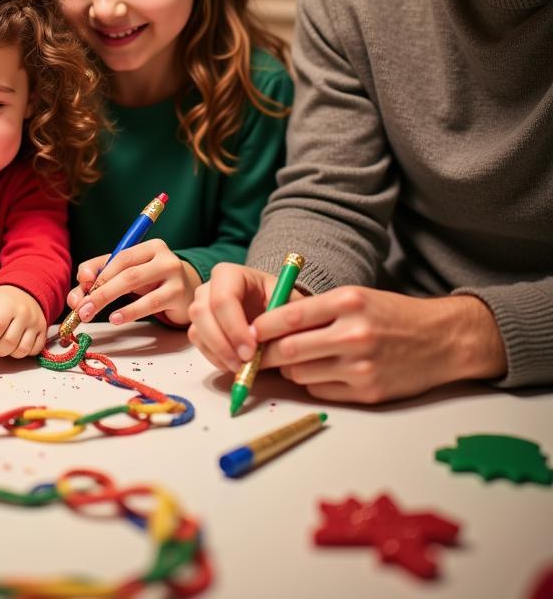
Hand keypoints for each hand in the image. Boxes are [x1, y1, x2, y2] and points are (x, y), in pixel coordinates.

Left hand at [0, 285, 45, 357]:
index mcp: (4, 305)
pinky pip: (33, 351)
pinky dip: (23, 352)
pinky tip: (17, 343)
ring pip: (21, 350)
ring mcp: (35, 322)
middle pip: (8, 343)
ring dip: (9, 353)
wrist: (26, 291)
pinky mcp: (43, 331)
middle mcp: (23, 313)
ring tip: (4, 343)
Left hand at [68, 240, 200, 326]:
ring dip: (109, 300)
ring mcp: (175, 275)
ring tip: (90, 313)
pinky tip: (116, 318)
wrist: (189, 294)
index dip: (98, 273)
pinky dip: (130, 311)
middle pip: (126, 271)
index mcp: (151, 246)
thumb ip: (101, 273)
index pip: (120, 257)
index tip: (81, 289)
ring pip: (136, 284)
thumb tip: (80, 285)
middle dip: (99, 291)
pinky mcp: (179, 295)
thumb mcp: (129, 273)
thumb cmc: (153, 282)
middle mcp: (165, 257)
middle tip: (80, 309)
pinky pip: (150, 303)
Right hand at [187, 263, 285, 371]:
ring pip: (196, 330)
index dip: (234, 327)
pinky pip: (198, 343)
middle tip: (245, 363)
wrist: (273, 309)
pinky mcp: (199, 325)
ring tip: (241, 367)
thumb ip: (279, 316)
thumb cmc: (280, 302)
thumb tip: (262, 337)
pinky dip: (214, 358)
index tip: (252, 350)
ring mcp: (200, 306)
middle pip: (201, 313)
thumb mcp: (288, 302)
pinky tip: (234, 365)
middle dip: (222, 343)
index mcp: (230, 274)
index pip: (222, 298)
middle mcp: (209, 287)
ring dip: (218, 353)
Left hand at [252, 287, 507, 403]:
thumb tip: (269, 326)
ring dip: (290, 369)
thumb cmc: (392, 315)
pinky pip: (320, 390)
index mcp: (348, 302)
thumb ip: (316, 310)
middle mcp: (354, 334)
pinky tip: (322, 371)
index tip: (248, 330)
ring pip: (301, 373)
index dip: (262, 326)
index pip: (289, 316)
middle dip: (267, 353)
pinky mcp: (368, 392)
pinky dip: (312, 382)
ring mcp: (362, 366)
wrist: (442, 339)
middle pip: (289, 350)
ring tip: (295, 359)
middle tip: (256, 352)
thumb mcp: (356, 298)